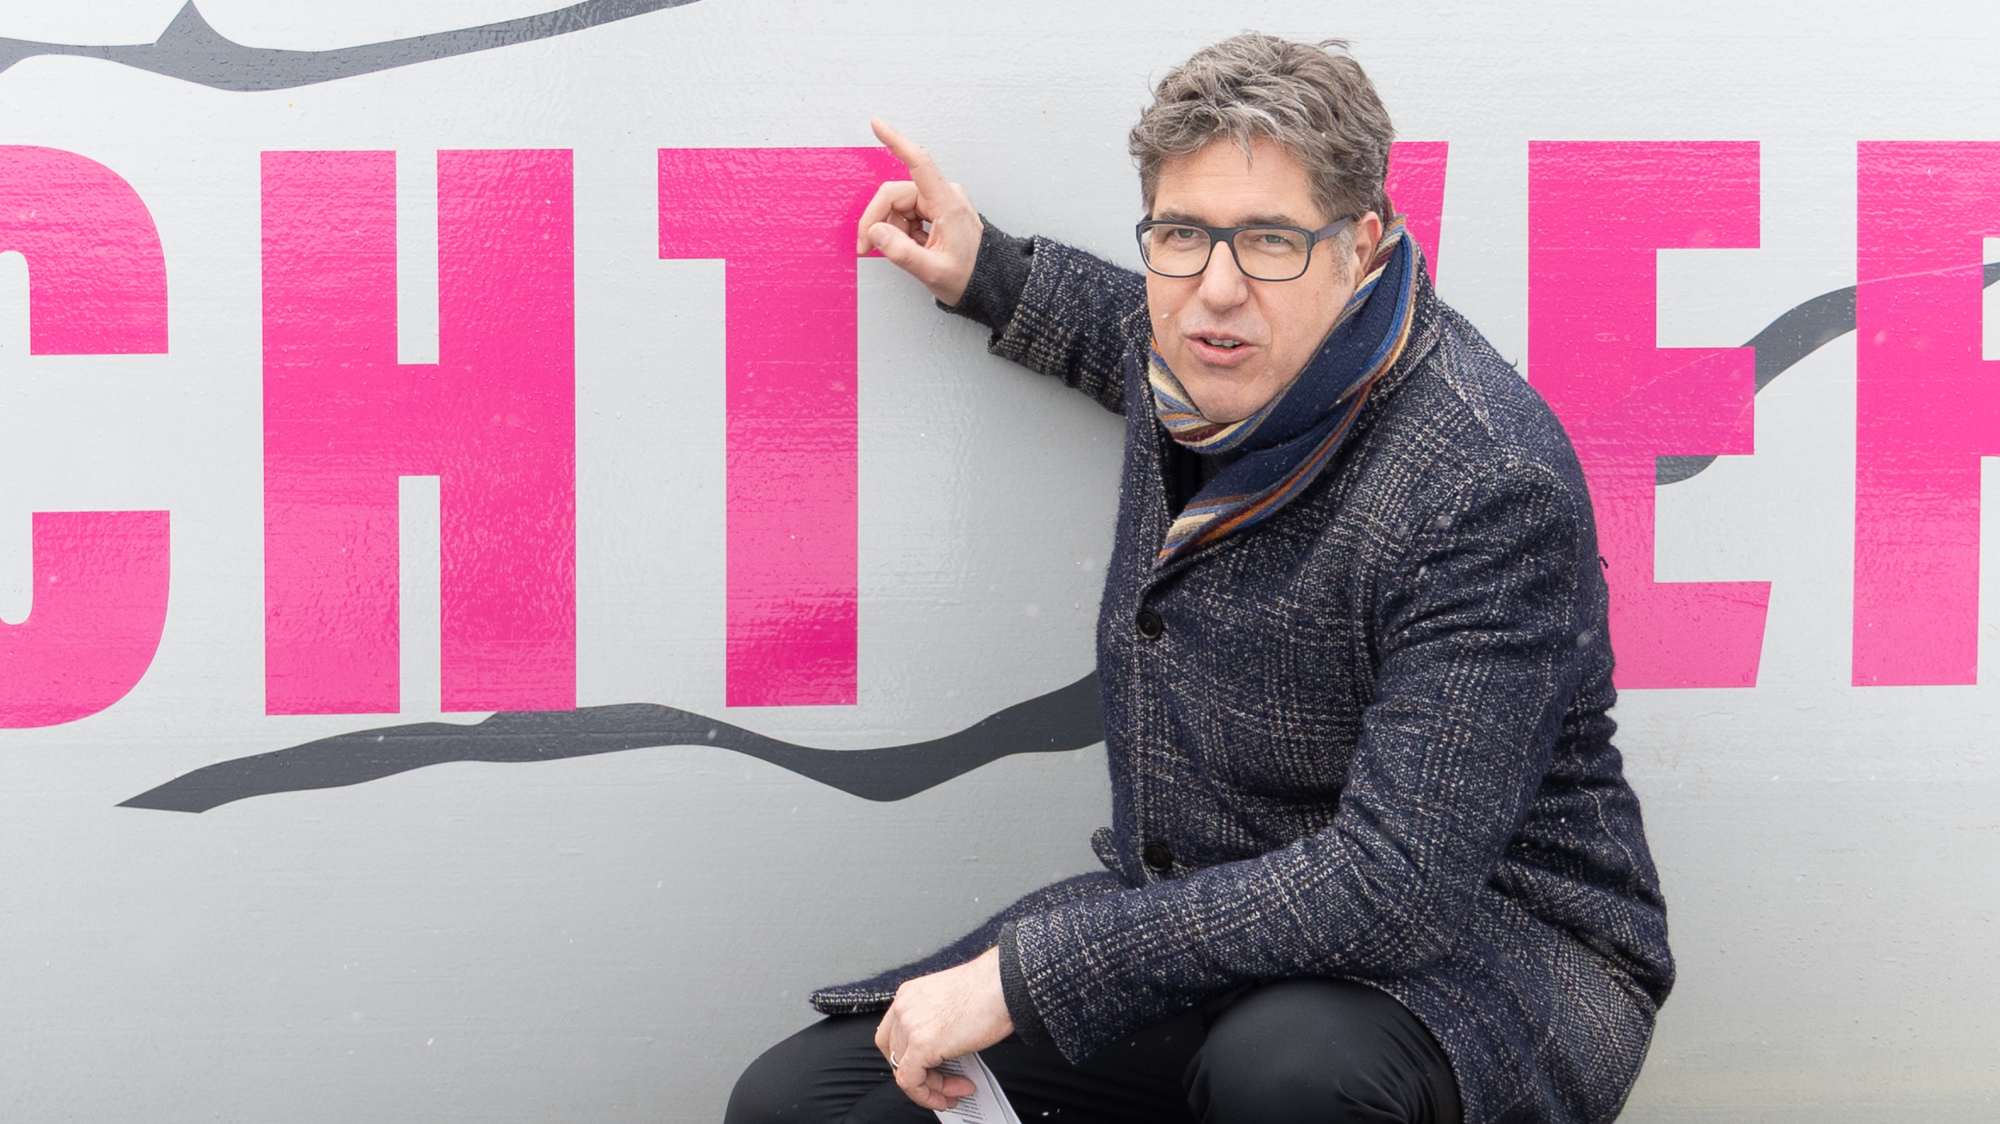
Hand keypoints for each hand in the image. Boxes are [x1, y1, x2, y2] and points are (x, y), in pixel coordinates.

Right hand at [858, 117, 981, 306]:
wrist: (989, 283)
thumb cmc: (969, 276)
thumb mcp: (933, 272)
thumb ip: (902, 253)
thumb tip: (876, 232)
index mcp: (947, 204)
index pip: (919, 163)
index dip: (896, 142)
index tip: (876, 124)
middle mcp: (944, 196)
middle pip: (895, 194)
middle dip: (877, 220)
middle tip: (866, 247)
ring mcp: (940, 202)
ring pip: (898, 206)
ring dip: (891, 229)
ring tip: (905, 252)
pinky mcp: (936, 210)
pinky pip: (906, 214)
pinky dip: (900, 231)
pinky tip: (912, 247)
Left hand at [874, 946, 1014, 1109]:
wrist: (1003, 985)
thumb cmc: (989, 989)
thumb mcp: (951, 1005)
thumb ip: (937, 1026)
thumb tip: (942, 1052)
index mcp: (910, 995)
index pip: (893, 1035)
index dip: (909, 1057)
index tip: (928, 1068)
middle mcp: (904, 1007)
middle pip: (896, 1054)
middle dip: (921, 1075)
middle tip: (943, 1085)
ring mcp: (909, 1025)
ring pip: (905, 1070)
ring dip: (932, 1087)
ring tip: (957, 1089)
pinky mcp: (921, 1044)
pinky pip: (911, 1081)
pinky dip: (927, 1095)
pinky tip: (950, 1093)